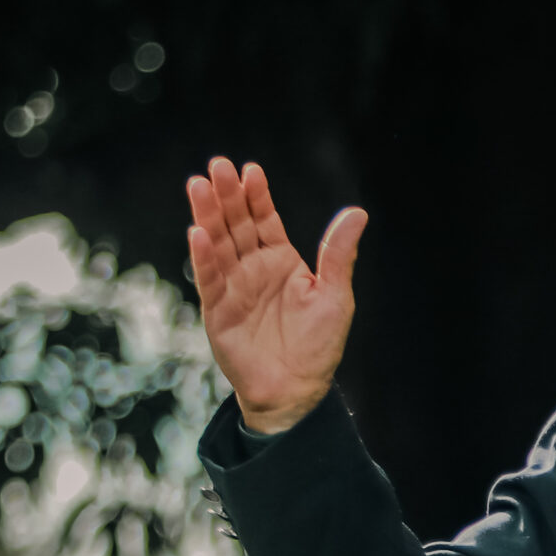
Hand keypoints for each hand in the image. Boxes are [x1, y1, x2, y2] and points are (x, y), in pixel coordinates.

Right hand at [186, 157, 364, 433]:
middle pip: (237, 224)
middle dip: (227, 195)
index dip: (257, 195)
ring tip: (198, 185)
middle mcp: (253, 269)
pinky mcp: (217, 309)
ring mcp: (233, 287)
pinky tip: (198, 232)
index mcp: (281, 261)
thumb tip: (357, 212)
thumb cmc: (319, 345)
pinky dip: (204, 256)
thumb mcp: (335, 295)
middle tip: (218, 166)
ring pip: (218, 243)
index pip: (265, 220)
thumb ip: (338, 254)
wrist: (296, 389)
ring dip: (207, 215)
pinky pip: (210, 278)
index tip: (250, 169)